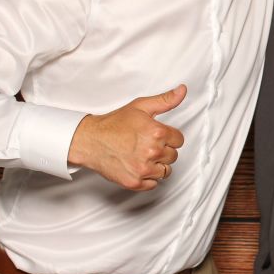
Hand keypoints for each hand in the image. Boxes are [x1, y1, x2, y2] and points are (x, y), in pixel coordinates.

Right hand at [68, 85, 186, 190]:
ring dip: (157, 164)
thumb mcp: (141, 106)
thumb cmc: (114, 123)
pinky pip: (153, 184)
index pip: (179, 140)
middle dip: (163, 150)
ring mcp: (143, 169)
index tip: (157, 136)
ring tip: (142, 155)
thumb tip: (182, 90)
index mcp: (156, 132)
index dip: (169, 137)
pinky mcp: (135, 182)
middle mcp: (151, 151)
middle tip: (146, 144)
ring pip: (165, 171)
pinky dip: (148, 177)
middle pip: (173, 156)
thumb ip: (166, 100)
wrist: (90, 140)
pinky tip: (138, 166)